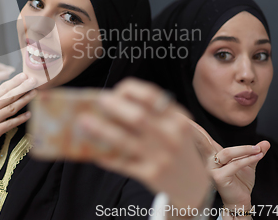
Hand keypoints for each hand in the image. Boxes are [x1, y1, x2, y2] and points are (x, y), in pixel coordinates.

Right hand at [0, 72, 37, 200]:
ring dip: (24, 100)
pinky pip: (10, 124)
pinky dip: (20, 118)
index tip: (22, 77)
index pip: (1, 89)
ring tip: (34, 94)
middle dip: (22, 87)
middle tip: (33, 81)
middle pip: (9, 96)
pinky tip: (28, 114)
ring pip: (12, 107)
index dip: (13, 82)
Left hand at [77, 78, 211, 212]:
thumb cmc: (176, 148)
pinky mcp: (151, 176)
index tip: (117, 90)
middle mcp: (171, 137)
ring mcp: (161, 158)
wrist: (194, 186)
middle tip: (99, 101)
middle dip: (114, 107)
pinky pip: (121, 163)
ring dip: (101, 130)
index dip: (131, 91)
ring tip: (83, 122)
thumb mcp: (174, 128)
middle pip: (138, 117)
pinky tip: (93, 149)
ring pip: (124, 141)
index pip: (152, 96)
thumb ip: (152, 114)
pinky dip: (105, 155)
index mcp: (177, 119)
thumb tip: (110, 103)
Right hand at [188, 119, 269, 212]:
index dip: (194, 128)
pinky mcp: (219, 177)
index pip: (203, 138)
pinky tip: (258, 156)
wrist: (240, 200)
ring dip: (244, 149)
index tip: (185, 118)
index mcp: (212, 154)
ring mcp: (212, 169)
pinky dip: (248, 160)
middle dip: (194, 130)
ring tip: (258, 149)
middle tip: (188, 121)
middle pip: (203, 142)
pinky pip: (235, 165)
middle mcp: (208, 160)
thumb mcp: (249, 163)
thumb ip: (255, 152)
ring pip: (227, 153)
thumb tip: (266, 143)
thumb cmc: (240, 182)